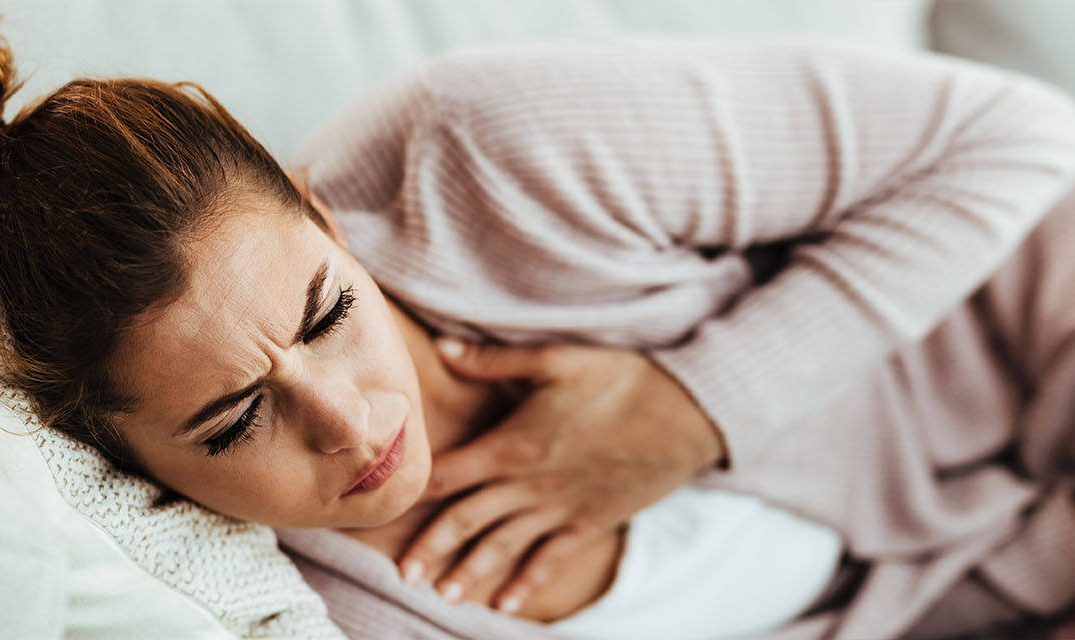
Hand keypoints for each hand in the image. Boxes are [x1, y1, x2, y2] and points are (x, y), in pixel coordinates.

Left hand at [399, 338, 726, 613]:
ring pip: (505, 547)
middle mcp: (532, 485)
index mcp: (514, 445)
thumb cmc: (623, 380)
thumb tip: (443, 348)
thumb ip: (495, 361)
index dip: (413, 490)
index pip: (449, 474)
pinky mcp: (591, 522)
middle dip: (433, 547)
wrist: (690, 413)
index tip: (383, 506)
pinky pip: (552, 560)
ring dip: (472, 572)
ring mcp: (562, 508)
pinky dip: (529, 584)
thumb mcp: (558, 359)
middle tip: (403, 574)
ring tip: (443, 594)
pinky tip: (507, 604)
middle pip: (469, 521)